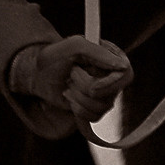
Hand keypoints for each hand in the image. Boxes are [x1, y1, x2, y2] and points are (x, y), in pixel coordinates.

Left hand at [6, 36, 132, 137]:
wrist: (38, 75)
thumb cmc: (54, 58)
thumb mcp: (70, 47)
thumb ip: (95, 51)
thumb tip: (122, 66)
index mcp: (110, 55)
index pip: (125, 74)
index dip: (109, 84)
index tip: (92, 87)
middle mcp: (111, 75)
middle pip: (113, 93)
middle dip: (87, 89)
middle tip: (72, 77)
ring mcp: (105, 92)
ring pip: (102, 106)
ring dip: (78, 97)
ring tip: (68, 85)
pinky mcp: (96, 107)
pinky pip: (94, 117)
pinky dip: (77, 109)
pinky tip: (70, 96)